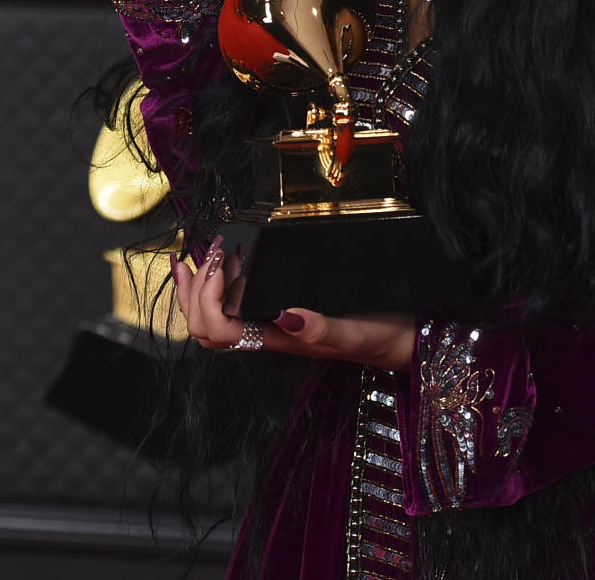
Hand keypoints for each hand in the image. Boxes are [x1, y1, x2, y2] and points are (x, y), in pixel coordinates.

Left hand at [171, 241, 415, 372]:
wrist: (403, 340)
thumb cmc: (380, 336)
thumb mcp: (353, 331)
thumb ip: (320, 329)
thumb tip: (285, 316)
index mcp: (278, 338)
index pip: (218, 330)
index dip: (206, 297)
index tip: (218, 260)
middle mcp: (269, 333)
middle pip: (206, 327)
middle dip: (192, 292)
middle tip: (200, 253)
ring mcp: (274, 324)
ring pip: (215, 319)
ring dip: (198, 289)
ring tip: (198, 254)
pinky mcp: (285, 311)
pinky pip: (237, 305)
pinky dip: (219, 285)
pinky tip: (226, 264)